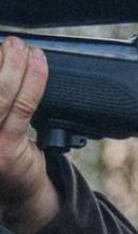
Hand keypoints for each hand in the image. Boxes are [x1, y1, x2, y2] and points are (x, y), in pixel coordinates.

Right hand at [0, 37, 58, 233]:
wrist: (17, 191)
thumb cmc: (1, 151)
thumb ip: (0, 98)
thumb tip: (5, 56)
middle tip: (11, 41)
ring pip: (0, 93)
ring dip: (15, 65)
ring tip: (24, 49)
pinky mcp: (6, 147)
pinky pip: (22, 107)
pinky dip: (33, 81)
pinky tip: (38, 65)